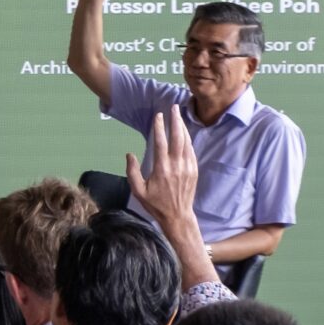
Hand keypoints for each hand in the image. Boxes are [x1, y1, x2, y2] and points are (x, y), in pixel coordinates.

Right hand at [128, 106, 199, 243]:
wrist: (178, 216)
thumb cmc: (155, 204)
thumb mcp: (138, 190)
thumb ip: (132, 171)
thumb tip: (129, 154)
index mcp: (161, 169)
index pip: (161, 142)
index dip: (159, 127)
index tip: (158, 115)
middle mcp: (176, 166)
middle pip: (177, 138)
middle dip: (176, 121)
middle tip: (173, 108)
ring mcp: (187, 168)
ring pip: (186, 142)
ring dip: (183, 128)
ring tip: (179, 116)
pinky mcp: (194, 171)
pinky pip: (191, 151)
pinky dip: (188, 139)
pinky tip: (184, 133)